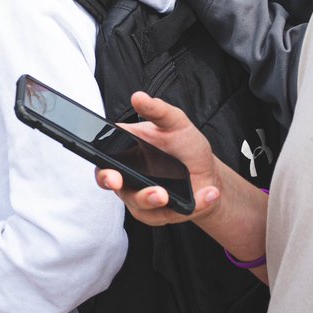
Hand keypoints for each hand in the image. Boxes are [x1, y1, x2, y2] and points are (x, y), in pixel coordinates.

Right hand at [95, 92, 221, 224]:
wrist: (208, 172)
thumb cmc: (185, 145)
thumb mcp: (175, 122)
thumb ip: (157, 110)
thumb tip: (138, 97)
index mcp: (124, 152)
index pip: (103, 161)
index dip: (103, 170)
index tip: (112, 174)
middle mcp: (128, 176)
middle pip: (115, 187)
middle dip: (118, 188)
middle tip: (128, 185)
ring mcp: (142, 196)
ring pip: (139, 206)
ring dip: (153, 201)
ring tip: (168, 194)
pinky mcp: (160, 213)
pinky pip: (168, 216)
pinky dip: (193, 205)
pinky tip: (209, 193)